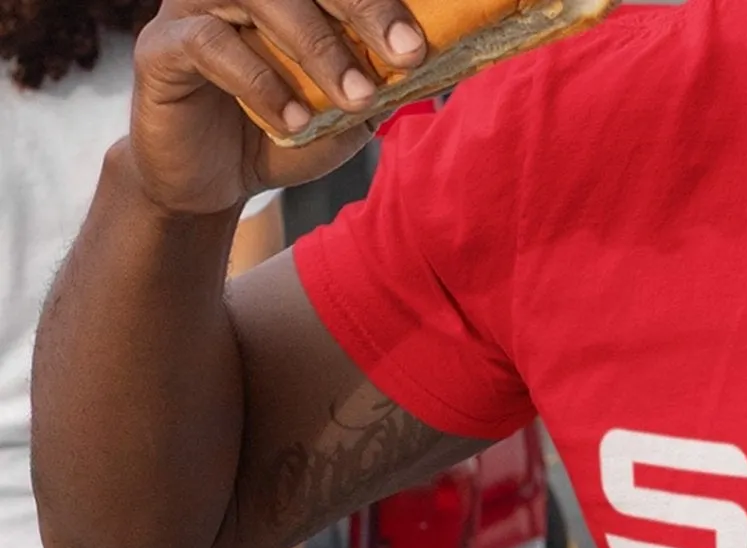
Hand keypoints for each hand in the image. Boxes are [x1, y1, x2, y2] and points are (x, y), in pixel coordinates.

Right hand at [129, 0, 425, 216]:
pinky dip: (261, 83)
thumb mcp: (343, 115)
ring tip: (354, 99)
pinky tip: (294, 120)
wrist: (214, 180)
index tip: (421, 43)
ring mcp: (192, 7)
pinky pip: (210, 45)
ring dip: (316, 46)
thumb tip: (435, 68)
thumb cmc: (281, 133)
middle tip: (405, 55)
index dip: (377, 0)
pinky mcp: (162, 45)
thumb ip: (378, 86)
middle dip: (361, 8)